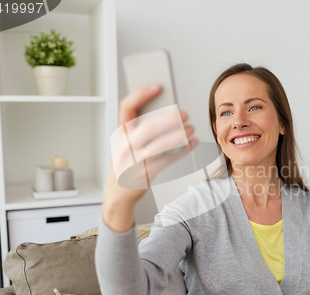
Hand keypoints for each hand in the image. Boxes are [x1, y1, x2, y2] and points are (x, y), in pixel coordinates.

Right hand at [103, 84, 197, 208]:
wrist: (117, 193)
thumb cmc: (127, 162)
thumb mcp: (127, 142)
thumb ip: (141, 128)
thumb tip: (168, 112)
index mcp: (120, 132)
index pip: (127, 107)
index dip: (142, 94)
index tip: (158, 86)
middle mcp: (125, 144)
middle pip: (148, 126)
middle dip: (169, 119)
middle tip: (185, 113)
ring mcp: (134, 160)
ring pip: (159, 145)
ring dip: (179, 135)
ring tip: (191, 128)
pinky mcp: (146, 173)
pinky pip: (167, 160)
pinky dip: (182, 151)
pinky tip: (192, 144)